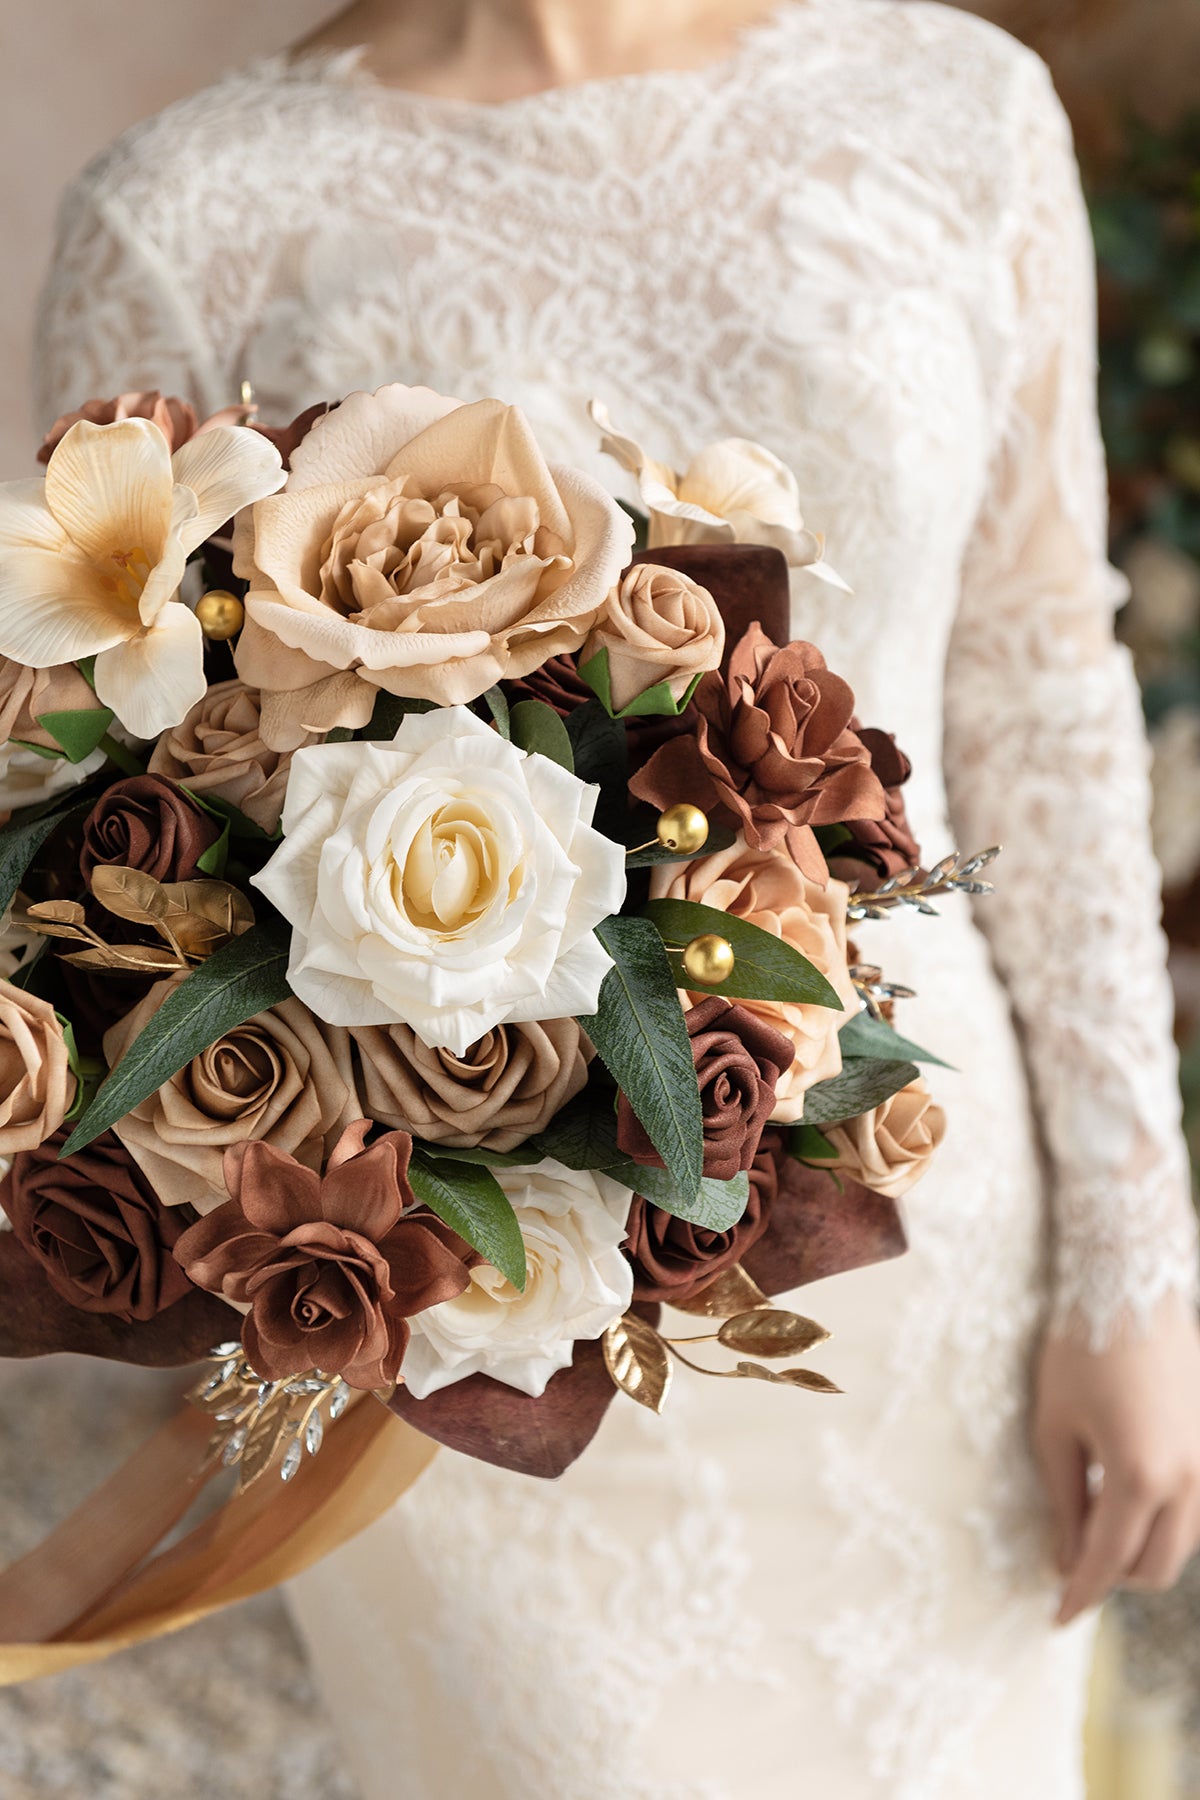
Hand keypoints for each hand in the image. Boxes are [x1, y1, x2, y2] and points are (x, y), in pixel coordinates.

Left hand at [1033, 1290, 1199, 1625]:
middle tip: (1068, 1562)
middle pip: (1155, 1566)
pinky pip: (1192, 1509)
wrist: (1131, 1286)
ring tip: (1091, 1524)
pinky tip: (1121, 1495)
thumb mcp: (1054, 1425)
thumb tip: (1065, 1559)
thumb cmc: (1079, 1350)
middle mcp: (1187, 1479)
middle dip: (1112, 1576)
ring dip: (1139, 1549)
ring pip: (1180, 1542)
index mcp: (1140, 1475)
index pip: (1108, 1560)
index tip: (1055, 1618)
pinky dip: (1160, 1519)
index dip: (1079, 1593)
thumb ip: (1062, 1499)